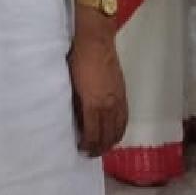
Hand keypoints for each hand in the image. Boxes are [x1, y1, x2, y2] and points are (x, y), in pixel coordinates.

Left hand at [68, 23, 127, 157]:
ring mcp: (118, 99)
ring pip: (119, 128)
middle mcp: (109, 104)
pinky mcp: (123, 92)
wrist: (96, 41)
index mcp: (93, 103)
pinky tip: (116, 132)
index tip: (81, 150)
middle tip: (91, 153)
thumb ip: (75, 103)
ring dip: (112, 141)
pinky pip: (125, 117)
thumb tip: (76, 119)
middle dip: (100, 147)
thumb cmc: (77, 60)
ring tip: (103, 147)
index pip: (92, 133)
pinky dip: (121, 128)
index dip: (88, 145)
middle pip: (107, 134)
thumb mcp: (70, 83)